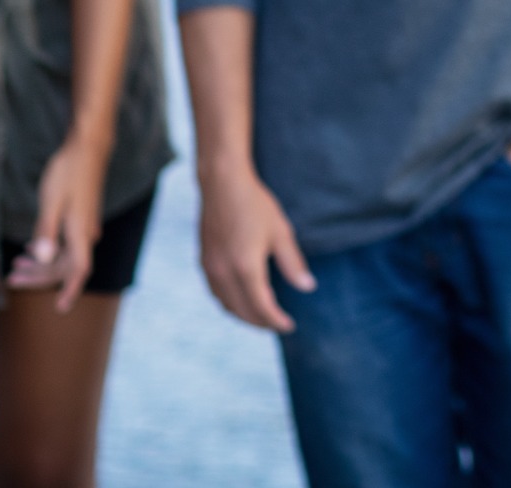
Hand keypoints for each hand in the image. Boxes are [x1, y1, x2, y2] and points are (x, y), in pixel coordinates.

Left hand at [8, 137, 108, 310]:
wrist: (88, 147)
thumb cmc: (68, 171)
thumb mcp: (51, 201)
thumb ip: (46, 232)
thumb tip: (42, 260)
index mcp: (79, 231)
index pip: (78, 270)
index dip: (70, 290)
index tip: (60, 308)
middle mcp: (86, 232)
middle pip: (65, 266)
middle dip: (39, 276)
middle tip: (11, 279)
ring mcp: (85, 225)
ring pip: (64, 254)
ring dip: (41, 263)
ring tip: (16, 266)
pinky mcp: (81, 217)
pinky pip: (66, 243)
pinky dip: (48, 250)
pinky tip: (32, 247)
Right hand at [197, 157, 313, 332]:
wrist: (222, 183)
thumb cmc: (255, 205)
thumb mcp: (280, 232)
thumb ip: (293, 263)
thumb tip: (307, 287)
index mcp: (245, 268)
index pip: (262, 307)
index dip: (276, 320)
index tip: (289, 326)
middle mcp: (224, 273)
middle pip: (242, 311)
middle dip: (260, 322)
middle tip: (277, 324)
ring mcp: (210, 268)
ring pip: (226, 304)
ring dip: (243, 314)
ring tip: (261, 315)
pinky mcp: (204, 261)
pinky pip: (216, 292)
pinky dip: (230, 302)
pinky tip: (242, 297)